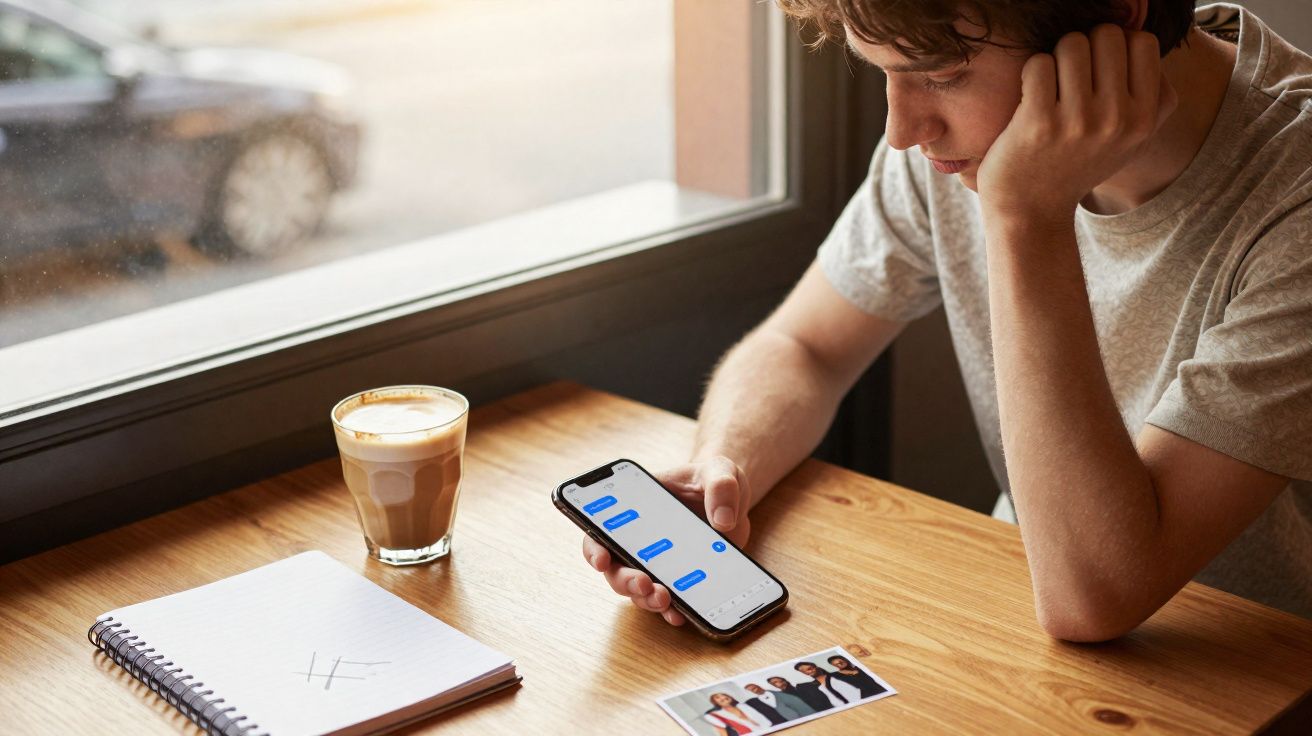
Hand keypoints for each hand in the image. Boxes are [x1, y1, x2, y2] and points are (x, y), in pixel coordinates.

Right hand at [580, 455, 751, 625]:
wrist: (734, 500)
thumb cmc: (714, 478)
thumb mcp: (720, 471)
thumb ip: (722, 487)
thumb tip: (723, 521)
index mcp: (636, 508)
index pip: (601, 528)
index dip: (594, 547)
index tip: (602, 560)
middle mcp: (640, 539)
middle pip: (616, 567)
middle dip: (625, 580)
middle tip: (644, 584)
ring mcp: (659, 562)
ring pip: (638, 589)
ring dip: (646, 599)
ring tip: (665, 601)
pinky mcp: (681, 579)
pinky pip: (668, 600)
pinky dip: (671, 610)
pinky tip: (680, 615)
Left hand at [976, 25, 1177, 219]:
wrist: (1031, 212)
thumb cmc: (1076, 164)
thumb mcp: (1131, 140)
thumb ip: (1150, 94)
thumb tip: (1139, 37)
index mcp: (1145, 119)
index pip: (1143, 42)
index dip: (1117, 44)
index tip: (1098, 68)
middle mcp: (1118, 119)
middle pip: (1107, 35)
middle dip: (1084, 47)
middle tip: (1069, 76)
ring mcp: (1079, 121)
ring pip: (1072, 44)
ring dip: (1055, 58)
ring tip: (1050, 87)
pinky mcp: (1040, 123)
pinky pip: (1039, 64)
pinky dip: (1031, 73)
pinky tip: (1030, 97)